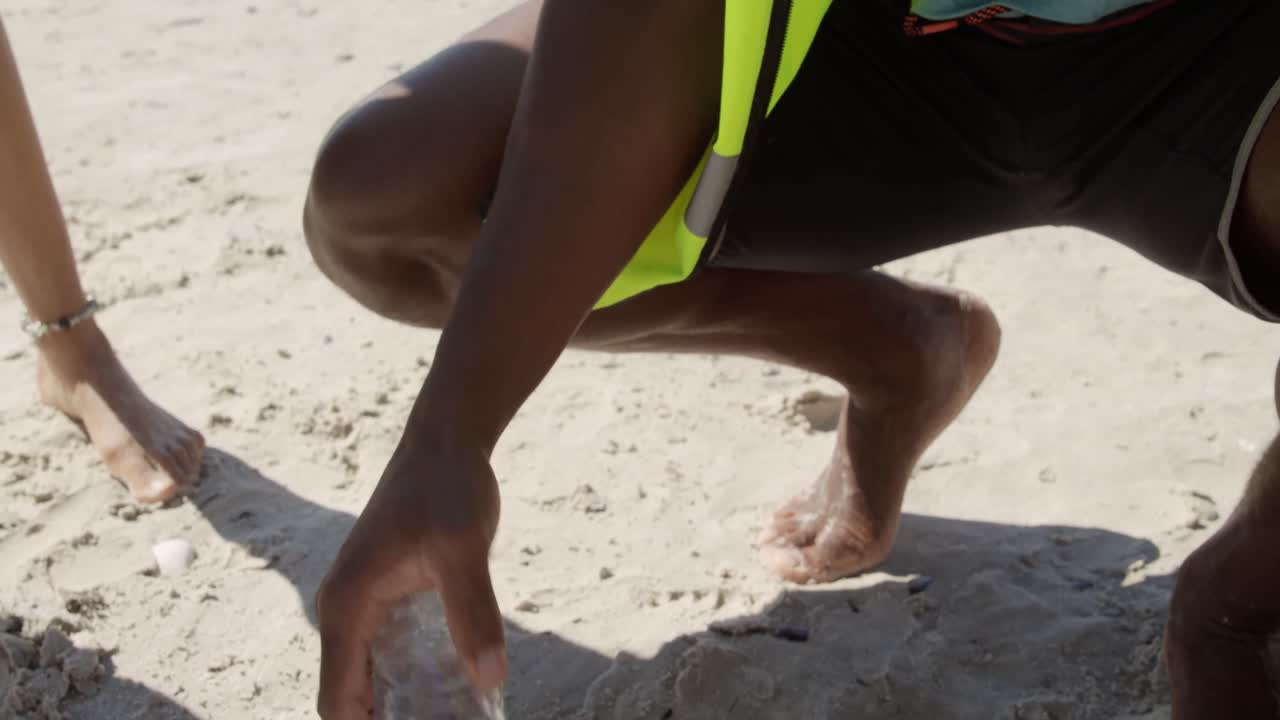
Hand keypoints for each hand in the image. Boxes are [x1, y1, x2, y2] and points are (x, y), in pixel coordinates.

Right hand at [315, 439, 506, 718]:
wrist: (446, 442)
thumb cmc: (447, 486)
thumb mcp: (463, 547)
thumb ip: (472, 611)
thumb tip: (489, 678)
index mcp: (347, 607)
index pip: (337, 702)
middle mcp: (346, 611)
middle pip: (353, 698)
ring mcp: (365, 605)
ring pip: (374, 679)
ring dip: (406, 705)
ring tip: (457, 715)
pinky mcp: (388, 598)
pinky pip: (393, 655)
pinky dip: (417, 678)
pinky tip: (461, 688)